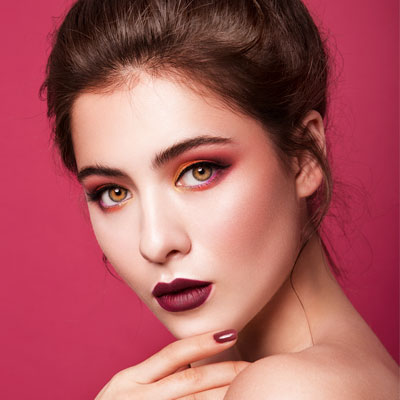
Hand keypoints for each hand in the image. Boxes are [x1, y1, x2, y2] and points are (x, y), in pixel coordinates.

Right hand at [95, 329, 249, 399]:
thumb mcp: (124, 392)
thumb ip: (154, 378)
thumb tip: (191, 365)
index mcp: (128, 381)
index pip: (173, 354)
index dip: (203, 342)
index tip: (230, 334)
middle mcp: (135, 398)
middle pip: (191, 381)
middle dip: (226, 372)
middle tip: (253, 367)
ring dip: (224, 395)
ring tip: (248, 388)